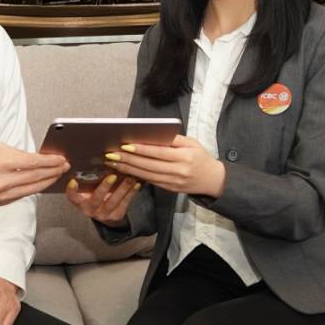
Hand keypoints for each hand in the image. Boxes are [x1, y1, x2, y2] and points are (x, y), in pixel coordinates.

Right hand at [0, 143, 68, 205]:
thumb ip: (18, 154)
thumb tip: (40, 159)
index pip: (33, 162)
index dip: (50, 161)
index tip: (61, 159)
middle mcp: (1, 180)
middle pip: (36, 176)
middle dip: (53, 171)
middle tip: (64, 166)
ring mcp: (1, 194)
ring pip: (33, 188)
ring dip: (48, 181)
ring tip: (58, 174)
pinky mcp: (2, 202)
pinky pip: (24, 194)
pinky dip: (35, 187)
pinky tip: (43, 181)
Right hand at [65, 173, 139, 225]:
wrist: (107, 213)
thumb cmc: (97, 195)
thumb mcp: (90, 190)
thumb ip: (90, 180)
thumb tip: (100, 159)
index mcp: (81, 202)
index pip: (73, 197)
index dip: (72, 191)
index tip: (73, 181)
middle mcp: (90, 209)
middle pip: (96, 198)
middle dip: (104, 187)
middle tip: (112, 176)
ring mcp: (104, 214)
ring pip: (113, 201)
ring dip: (122, 188)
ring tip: (129, 177)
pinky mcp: (116, 216)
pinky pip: (125, 204)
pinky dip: (131, 193)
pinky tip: (136, 184)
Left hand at [104, 135, 225, 197]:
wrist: (212, 180)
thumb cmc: (201, 157)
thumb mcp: (192, 143)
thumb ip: (173, 139)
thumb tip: (152, 134)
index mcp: (185, 156)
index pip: (159, 152)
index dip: (141, 149)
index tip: (125, 145)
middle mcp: (178, 171)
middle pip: (149, 165)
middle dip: (128, 159)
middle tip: (112, 154)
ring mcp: (173, 182)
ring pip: (147, 175)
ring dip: (128, 169)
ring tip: (113, 162)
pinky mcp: (169, 189)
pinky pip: (150, 181)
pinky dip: (136, 176)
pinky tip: (125, 170)